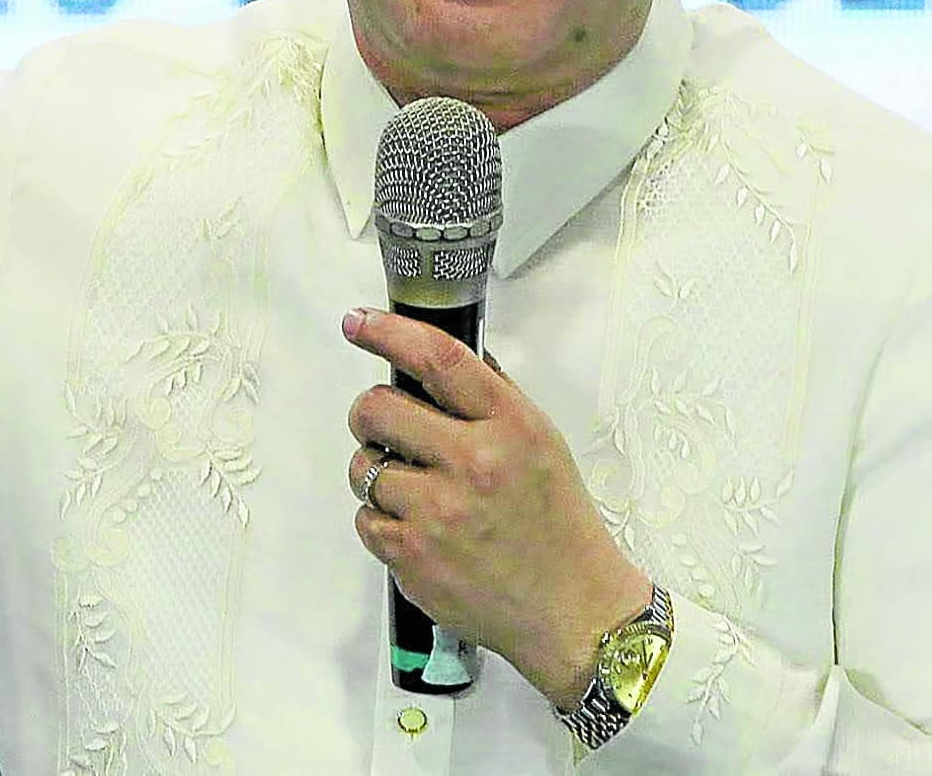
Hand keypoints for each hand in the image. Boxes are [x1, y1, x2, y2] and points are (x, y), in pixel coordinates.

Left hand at [341, 308, 652, 708]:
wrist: (572, 608)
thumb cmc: (557, 524)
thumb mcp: (542, 442)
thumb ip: (492, 397)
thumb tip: (437, 360)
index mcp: (509, 426)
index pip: (437, 359)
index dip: (388, 332)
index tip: (359, 323)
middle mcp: (473, 463)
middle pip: (377, 408)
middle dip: (370, 412)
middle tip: (384, 426)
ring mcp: (439, 513)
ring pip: (363, 467)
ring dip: (377, 471)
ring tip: (415, 489)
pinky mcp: (413, 557)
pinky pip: (365, 519)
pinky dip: (382, 520)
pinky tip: (418, 528)